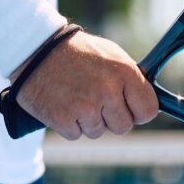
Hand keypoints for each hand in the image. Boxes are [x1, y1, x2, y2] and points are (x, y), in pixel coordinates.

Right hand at [13, 31, 157, 139]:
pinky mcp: (63, 118)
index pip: (148, 110)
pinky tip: (63, 104)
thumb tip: (148, 105)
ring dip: (88, 120)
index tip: (130, 109)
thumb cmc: (77, 52)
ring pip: (98, 132)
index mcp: (124, 73)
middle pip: (124, 127)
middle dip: (112, 118)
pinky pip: (76, 135)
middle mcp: (107, 91)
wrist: (35, 49)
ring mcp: (85, 106)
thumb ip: (131, 80)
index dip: (139, 112)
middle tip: (96, 101)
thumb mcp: (112, 56)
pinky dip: (69, 124)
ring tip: (76, 97)